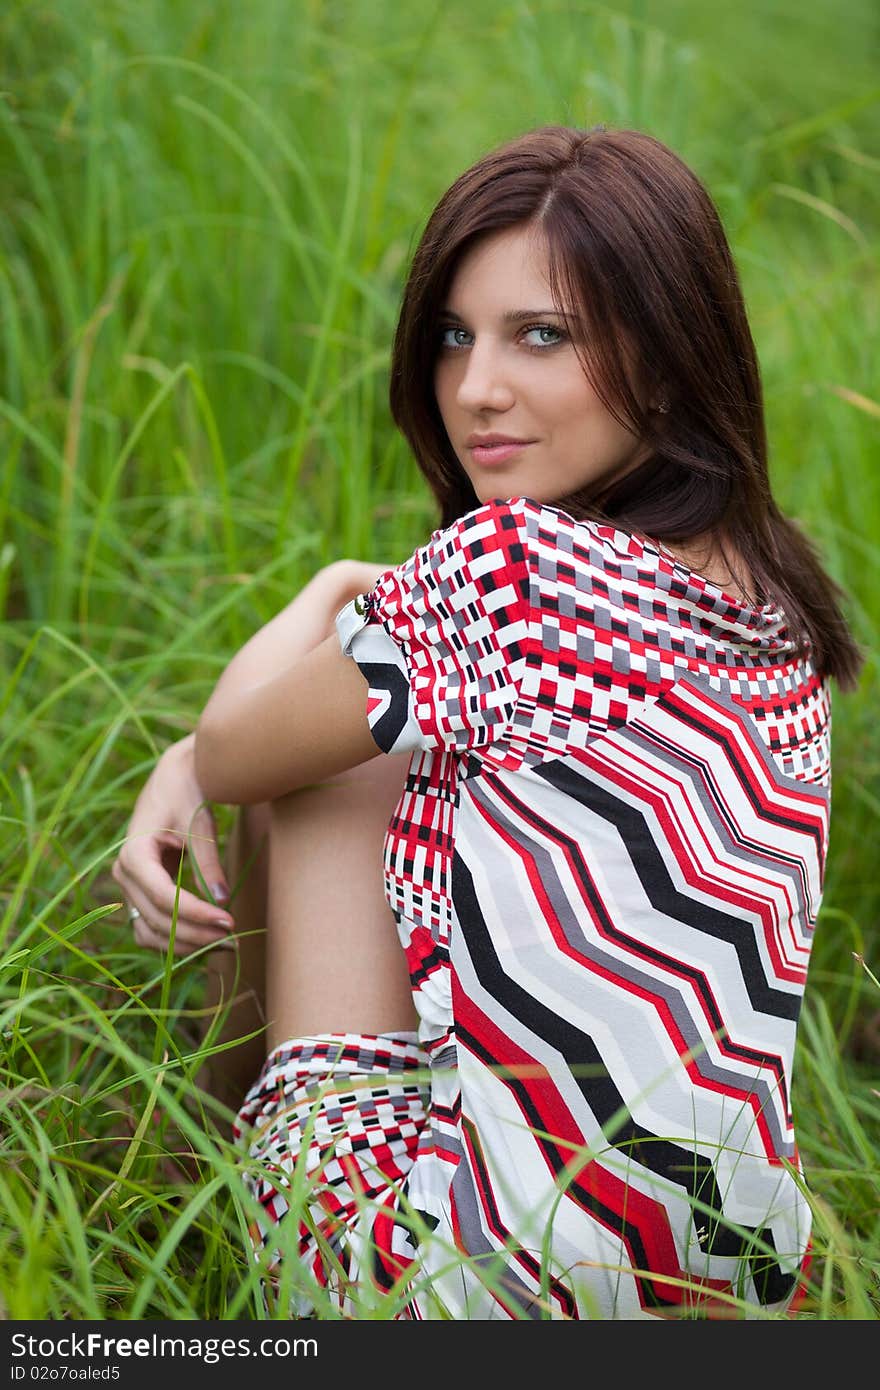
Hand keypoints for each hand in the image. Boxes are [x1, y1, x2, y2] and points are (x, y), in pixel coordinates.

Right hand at [111, 733, 235, 955]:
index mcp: (133, 853)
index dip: (196, 914)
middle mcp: (123, 872)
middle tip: (235, 939)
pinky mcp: (139, 891)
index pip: (164, 897)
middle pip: (157, 919)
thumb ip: (208, 863)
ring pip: (151, 930)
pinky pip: (151, 926)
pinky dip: (175, 938)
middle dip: (196, 933)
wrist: (174, 778)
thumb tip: (222, 900)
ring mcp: (128, 885)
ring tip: (224, 943)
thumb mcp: (200, 825)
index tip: (229, 921)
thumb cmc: (187, 794)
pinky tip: (206, 940)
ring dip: (186, 943)